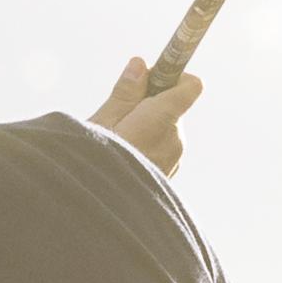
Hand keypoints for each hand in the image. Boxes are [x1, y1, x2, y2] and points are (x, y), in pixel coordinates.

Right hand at [90, 50, 204, 173]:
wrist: (96, 218)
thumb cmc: (91, 167)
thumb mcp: (101, 124)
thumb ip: (124, 94)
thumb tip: (139, 64)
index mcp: (162, 120)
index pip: (190, 86)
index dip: (171, 76)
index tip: (147, 76)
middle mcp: (176, 140)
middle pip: (171, 107)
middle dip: (147, 105)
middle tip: (115, 117)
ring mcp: (173, 161)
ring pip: (164, 130)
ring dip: (144, 129)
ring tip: (113, 146)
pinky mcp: (167, 178)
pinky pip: (160, 151)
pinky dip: (144, 149)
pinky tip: (120, 163)